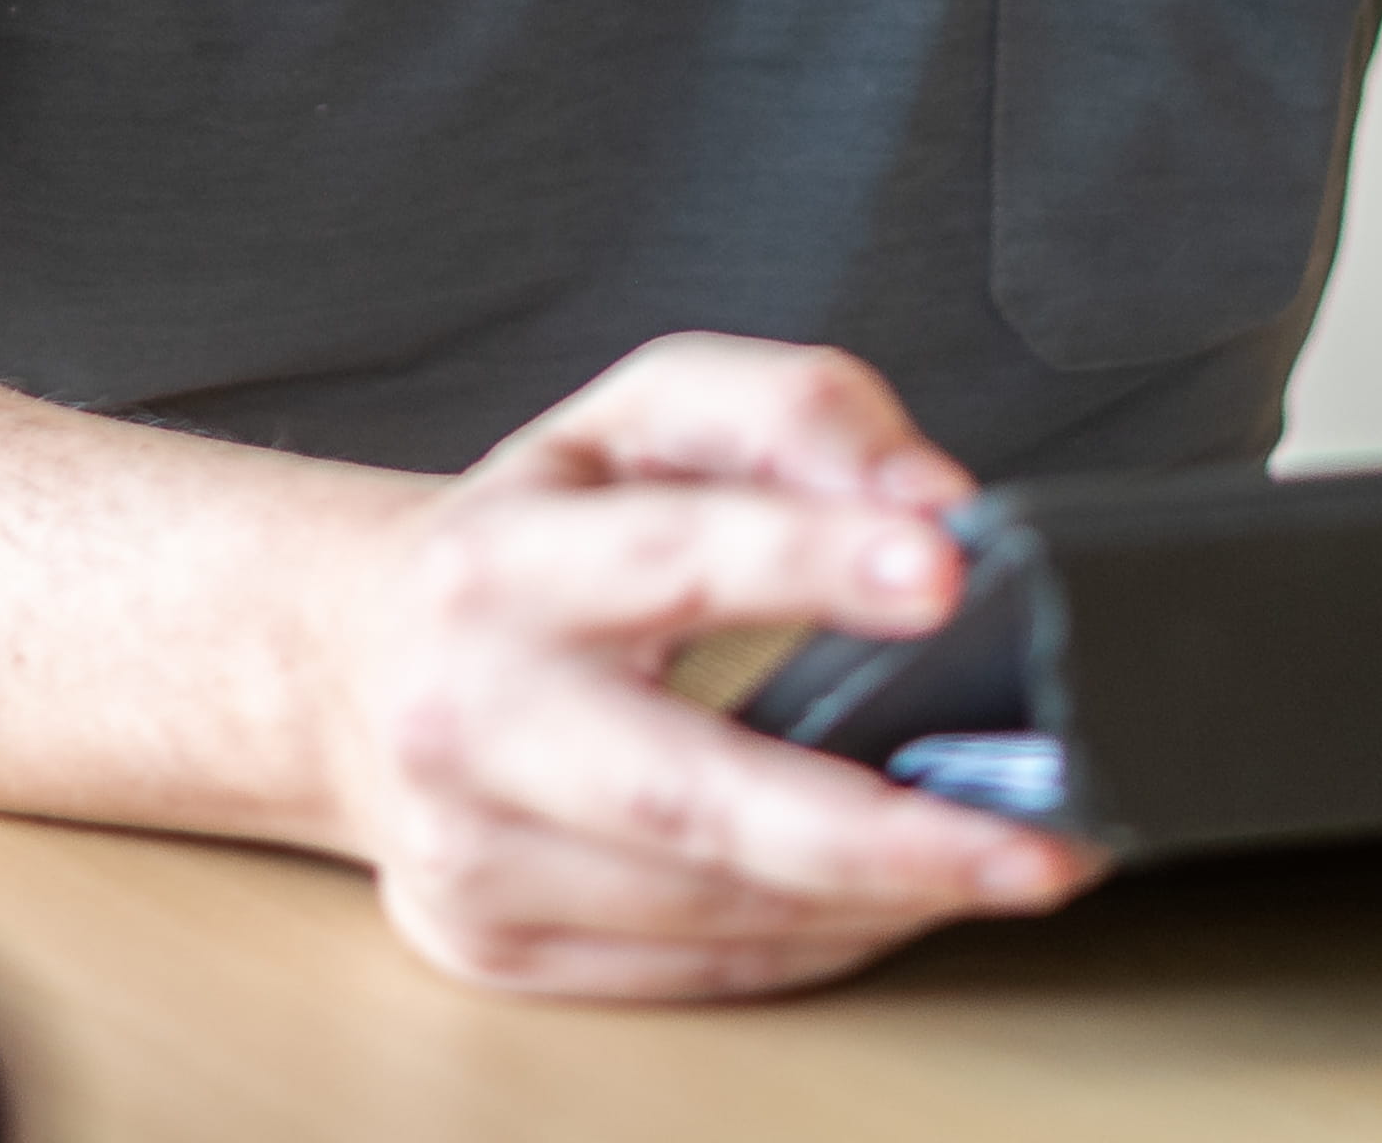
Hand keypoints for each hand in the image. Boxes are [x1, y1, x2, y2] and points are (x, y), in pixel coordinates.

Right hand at [327, 334, 1097, 998]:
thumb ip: (789, 413)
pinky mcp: (495, 945)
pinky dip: (820, 939)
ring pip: (715, 909)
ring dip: (882, 898)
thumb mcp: (637, 421)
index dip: (810, 556)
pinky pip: (701, 967)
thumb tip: (929, 499)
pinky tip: (890, 899)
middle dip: (877, 832)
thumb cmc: (531, 539)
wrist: (349, 660)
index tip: (945, 562)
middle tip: (1032, 841)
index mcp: (499, 560)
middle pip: (689, 800)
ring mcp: (470, 853)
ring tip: (1004, 861)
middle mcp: (468, 714)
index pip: (670, 551)